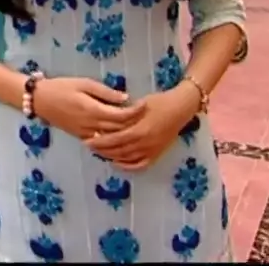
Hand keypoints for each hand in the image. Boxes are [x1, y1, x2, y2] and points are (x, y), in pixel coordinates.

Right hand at [31, 77, 144, 140]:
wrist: (39, 100)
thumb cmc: (61, 87)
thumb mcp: (84, 83)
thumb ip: (105, 92)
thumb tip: (125, 98)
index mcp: (92, 110)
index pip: (121, 116)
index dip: (135, 112)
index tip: (145, 105)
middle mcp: (91, 125)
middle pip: (119, 129)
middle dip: (134, 124)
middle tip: (147, 117)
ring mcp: (86, 133)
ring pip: (111, 139)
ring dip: (125, 135)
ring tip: (138, 127)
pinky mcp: (81, 137)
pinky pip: (101, 142)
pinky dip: (113, 141)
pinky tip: (121, 137)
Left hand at [85, 86, 200, 171]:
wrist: (181, 108)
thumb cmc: (159, 102)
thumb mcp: (139, 104)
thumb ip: (124, 115)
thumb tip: (107, 122)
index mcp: (139, 130)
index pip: (114, 139)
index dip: (100, 142)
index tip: (87, 140)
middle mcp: (145, 143)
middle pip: (118, 151)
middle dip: (102, 150)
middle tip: (90, 147)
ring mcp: (152, 150)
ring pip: (127, 159)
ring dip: (112, 157)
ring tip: (100, 153)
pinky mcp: (157, 154)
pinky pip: (140, 165)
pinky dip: (128, 167)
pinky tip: (117, 163)